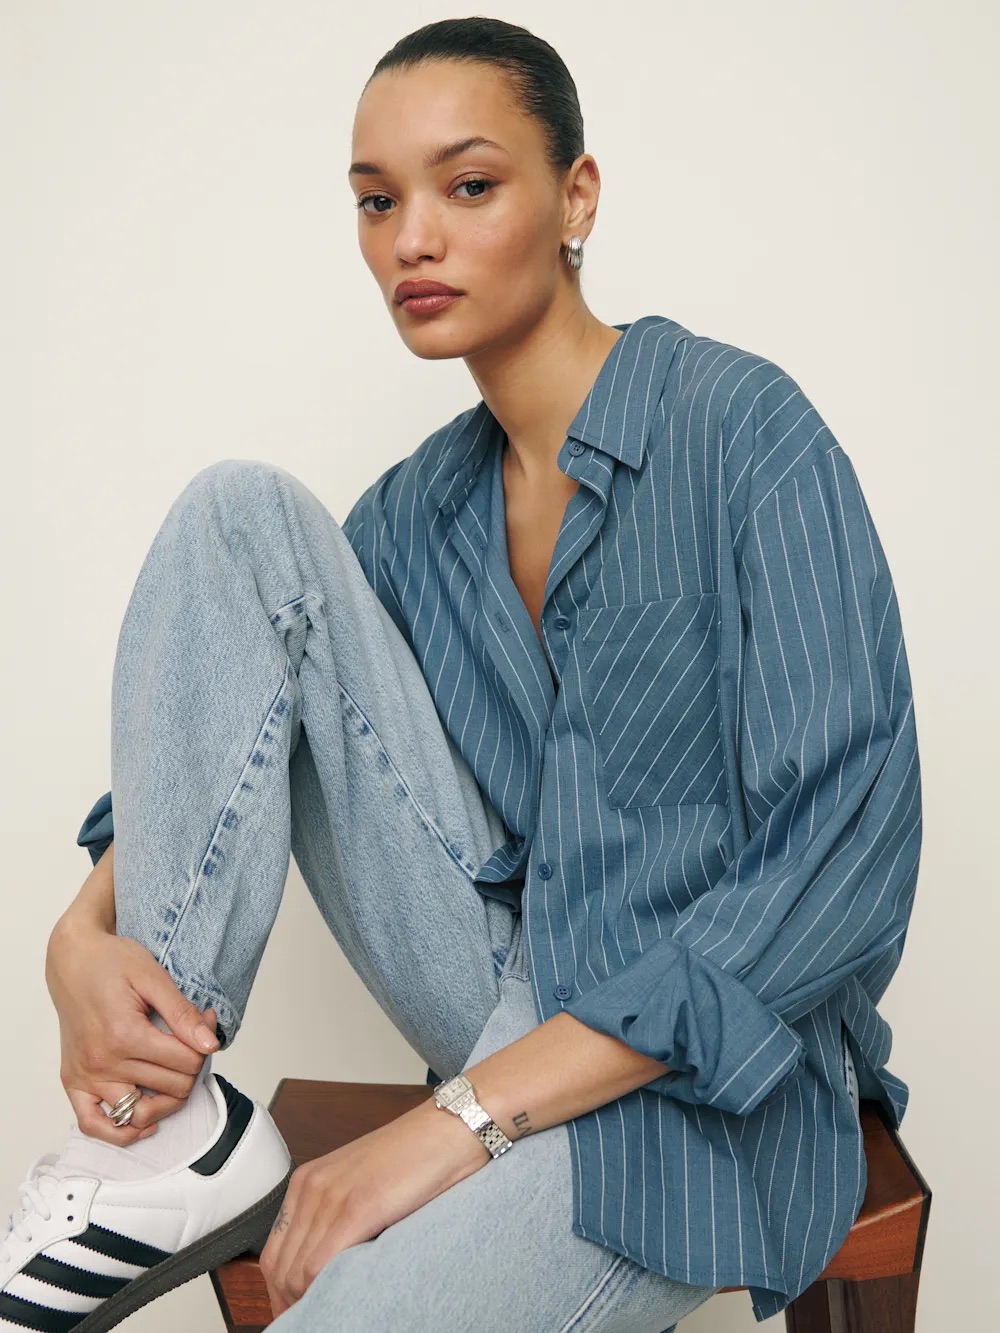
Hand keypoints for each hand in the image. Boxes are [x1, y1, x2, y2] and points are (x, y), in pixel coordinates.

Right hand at [45, 911, 219, 1144]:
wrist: (72, 960)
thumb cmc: (111, 962)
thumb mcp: (153, 977)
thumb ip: (182, 1014)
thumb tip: (210, 1044)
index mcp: (125, 1034)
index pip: (186, 1062)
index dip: (205, 1044)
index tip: (205, 1023)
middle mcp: (102, 1062)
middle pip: (170, 1088)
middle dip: (191, 1067)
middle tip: (192, 1040)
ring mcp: (85, 1076)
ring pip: (140, 1113)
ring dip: (167, 1101)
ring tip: (176, 1077)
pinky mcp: (73, 1081)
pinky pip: (93, 1124)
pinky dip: (121, 1131)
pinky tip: (144, 1121)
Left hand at [259, 1098, 488, 1316]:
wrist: (451, 1125)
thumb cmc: (418, 1157)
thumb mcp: (363, 1185)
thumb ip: (338, 1218)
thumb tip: (327, 1267)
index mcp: (309, 1181)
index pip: (275, 1253)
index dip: (281, 1292)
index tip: (297, 1311)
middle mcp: (312, 1187)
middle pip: (279, 1267)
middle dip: (290, 1303)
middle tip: (311, 1323)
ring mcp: (332, 1195)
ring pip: (296, 1272)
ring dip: (307, 1303)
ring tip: (328, 1318)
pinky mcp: (358, 1207)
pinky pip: (321, 1265)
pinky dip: (325, 1292)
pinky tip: (344, 1303)